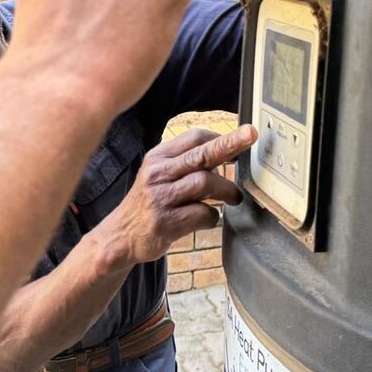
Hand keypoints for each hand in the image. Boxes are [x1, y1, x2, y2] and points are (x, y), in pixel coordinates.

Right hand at [105, 126, 256, 265]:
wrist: (120, 237)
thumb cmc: (148, 203)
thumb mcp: (158, 174)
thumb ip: (184, 162)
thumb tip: (224, 150)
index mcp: (158, 158)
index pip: (194, 137)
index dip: (221, 136)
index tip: (240, 139)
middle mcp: (158, 174)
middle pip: (201, 154)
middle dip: (229, 143)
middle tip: (251, 135)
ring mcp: (161, 198)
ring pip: (205, 183)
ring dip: (227, 190)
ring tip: (234, 197)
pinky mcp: (166, 223)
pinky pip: (202, 214)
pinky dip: (213, 216)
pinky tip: (210, 218)